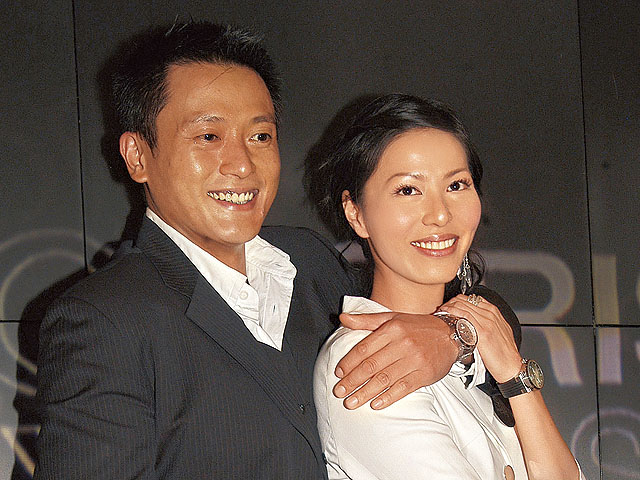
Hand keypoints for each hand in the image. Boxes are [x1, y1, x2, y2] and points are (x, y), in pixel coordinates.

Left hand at [333, 311, 457, 409]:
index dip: (349, 363)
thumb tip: (342, 318)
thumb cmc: (416, 327)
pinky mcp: (424, 374)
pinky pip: (403, 388)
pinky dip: (387, 398)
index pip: (364, 348)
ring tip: (351, 402)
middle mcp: (402, 344)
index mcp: (392, 329)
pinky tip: (375, 404)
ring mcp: (414, 360)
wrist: (449, 335)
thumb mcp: (392, 318)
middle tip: (339, 392)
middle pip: (371, 366)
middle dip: (352, 381)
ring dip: (365, 393)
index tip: (338, 374)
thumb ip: (366, 320)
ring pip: (384, 379)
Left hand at [439, 294, 521, 382]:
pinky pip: (464, 315)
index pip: (472, 298)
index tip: (450, 304)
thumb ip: (488, 322)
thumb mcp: (498, 331)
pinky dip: (452, 311)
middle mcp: (491, 314)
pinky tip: (446, 313)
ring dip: (449, 306)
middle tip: (443, 308)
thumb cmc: (505, 352)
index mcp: (494, 312)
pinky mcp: (482, 331)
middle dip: (451, 302)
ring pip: (463, 305)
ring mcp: (487, 321)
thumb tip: (474, 320)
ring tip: (441, 311)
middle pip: (465, 300)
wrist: (511, 366)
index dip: (458, 299)